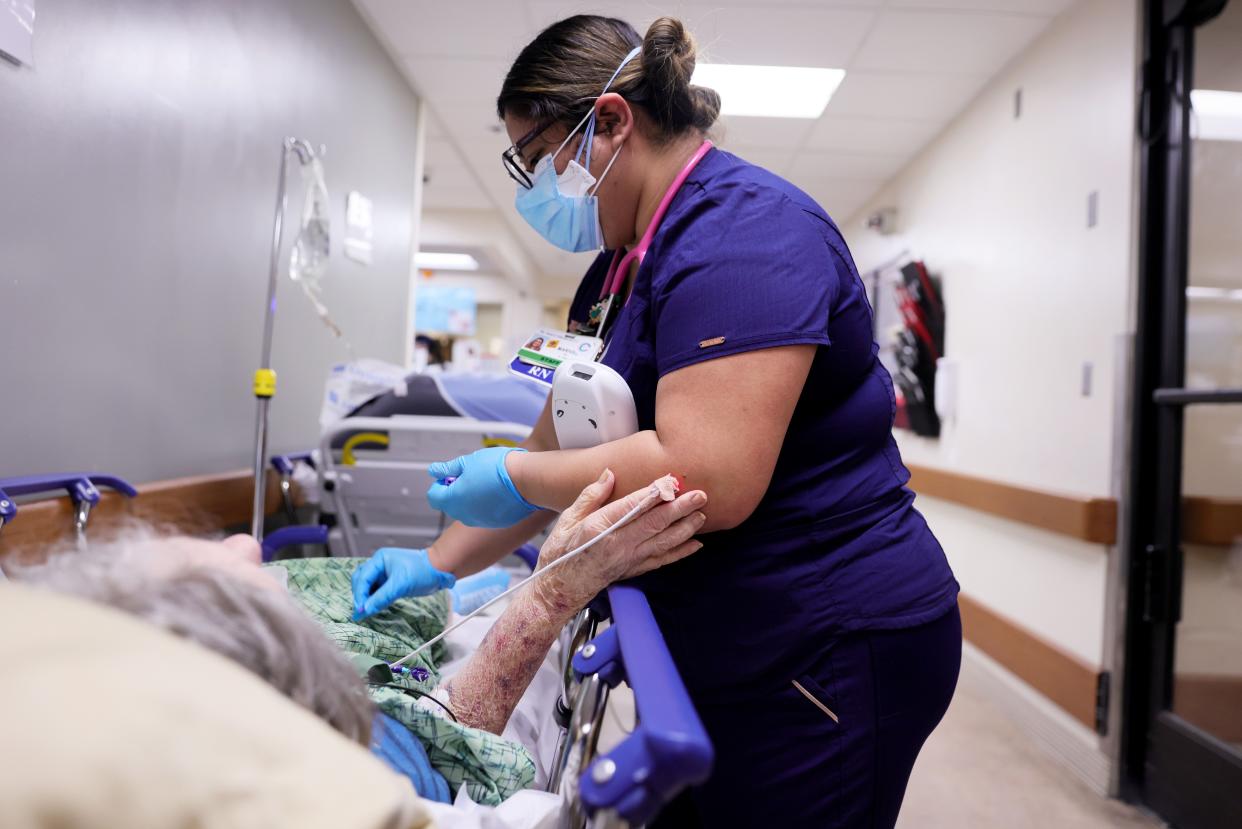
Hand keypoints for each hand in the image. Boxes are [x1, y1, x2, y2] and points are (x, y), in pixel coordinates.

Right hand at [351, 548, 456, 619]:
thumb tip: (366, 610)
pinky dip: (374, 600)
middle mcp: (380, 565)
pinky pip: (377, 592)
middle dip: (360, 596)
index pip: (363, 578)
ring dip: (366, 599)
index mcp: (379, 559)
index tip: (360, 610)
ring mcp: (385, 574)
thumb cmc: (424, 571)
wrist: (441, 571)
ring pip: (368, 587)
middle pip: (361, 581)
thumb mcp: (401, 584)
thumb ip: (382, 597)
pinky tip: (374, 608)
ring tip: (366, 612)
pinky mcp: (391, 582)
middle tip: (361, 612)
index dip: (360, 595)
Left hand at [427, 447, 538, 528]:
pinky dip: (486, 505)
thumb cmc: (497, 468)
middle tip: (470, 475)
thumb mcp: (468, 462)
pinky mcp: (496, 523)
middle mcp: (464, 515)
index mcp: (453, 500)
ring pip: (467, 511)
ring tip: (487, 482)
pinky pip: (484, 515)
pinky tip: (498, 492)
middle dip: (455, 491)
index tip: (452, 474)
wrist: (526, 480)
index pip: (433, 496)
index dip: (440, 483)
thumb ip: (448, 469)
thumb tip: (434, 470)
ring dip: (470, 498)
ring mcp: (480, 521)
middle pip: (450, 505)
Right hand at [532, 470, 706, 615]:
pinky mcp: (634, 570)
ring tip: (701, 515)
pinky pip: (662, 560)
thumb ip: (591, 495)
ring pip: (664, 542)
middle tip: (700, 495)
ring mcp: (628, 559)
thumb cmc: (562, 552)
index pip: (632, 507)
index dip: (654, 494)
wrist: (560, 589)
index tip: (670, 481)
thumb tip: (609, 474)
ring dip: (685, 528)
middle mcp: (618, 545)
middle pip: (655, 524)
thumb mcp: (568, 518)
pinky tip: (696, 544)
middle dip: (680, 508)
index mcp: (599, 528)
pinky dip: (680, 552)